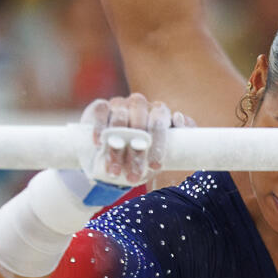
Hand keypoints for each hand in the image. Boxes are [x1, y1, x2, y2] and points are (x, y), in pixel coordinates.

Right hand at [77, 93, 194, 187]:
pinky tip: (99, 143)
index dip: (158, 145)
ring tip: (115, 170)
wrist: (115, 152)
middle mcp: (140, 104)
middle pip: (139, 122)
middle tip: (135, 173)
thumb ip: (179, 140)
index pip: (160, 124)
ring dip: (116, 147)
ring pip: (119, 119)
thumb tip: (179, 118)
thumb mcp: (162, 149)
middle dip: (137, 151)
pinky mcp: (101, 106)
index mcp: (159, 111)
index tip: (155, 166)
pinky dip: (100, 127)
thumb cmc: (144, 150)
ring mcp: (120, 103)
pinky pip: (101, 112)